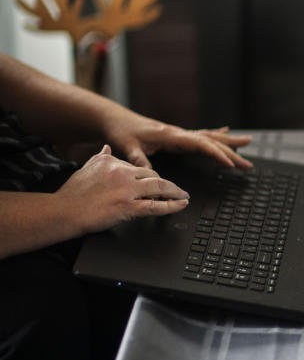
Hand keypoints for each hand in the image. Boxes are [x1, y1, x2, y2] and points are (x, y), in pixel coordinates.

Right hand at [55, 145, 190, 232]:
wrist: (63, 211)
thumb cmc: (73, 194)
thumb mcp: (86, 168)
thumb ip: (100, 157)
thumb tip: (107, 147)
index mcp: (112, 162)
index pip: (138, 167)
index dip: (148, 177)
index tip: (154, 183)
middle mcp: (122, 173)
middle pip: (153, 175)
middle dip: (165, 184)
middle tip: (175, 190)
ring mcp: (126, 190)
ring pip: (159, 187)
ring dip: (175, 192)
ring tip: (183, 195)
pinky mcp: (128, 207)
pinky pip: (156, 206)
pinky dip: (172, 206)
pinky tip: (181, 205)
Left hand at [101, 108, 251, 168]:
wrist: (114, 119)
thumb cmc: (121, 132)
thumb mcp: (128, 147)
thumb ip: (139, 161)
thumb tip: (150, 175)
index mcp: (171, 135)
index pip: (200, 145)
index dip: (216, 154)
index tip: (229, 164)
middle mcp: (179, 133)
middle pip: (212, 142)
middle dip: (231, 152)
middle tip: (248, 164)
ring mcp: (180, 134)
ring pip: (210, 137)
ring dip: (229, 142)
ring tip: (248, 143)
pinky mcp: (177, 136)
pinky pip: (202, 136)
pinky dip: (216, 135)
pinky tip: (226, 133)